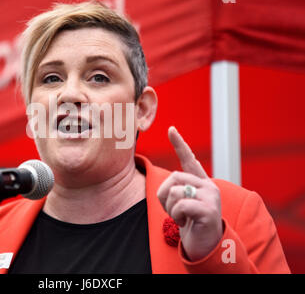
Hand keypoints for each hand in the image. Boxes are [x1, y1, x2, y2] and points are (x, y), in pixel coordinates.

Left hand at [157, 126, 222, 260]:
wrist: (206, 247)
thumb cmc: (192, 224)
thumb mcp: (182, 204)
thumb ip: (178, 190)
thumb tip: (170, 185)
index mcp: (200, 182)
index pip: (189, 159)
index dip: (179, 144)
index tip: (171, 129)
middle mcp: (208, 186)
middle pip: (172, 178)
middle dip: (165, 198)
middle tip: (175, 212)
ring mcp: (210, 197)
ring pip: (174, 192)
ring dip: (171, 209)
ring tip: (182, 218)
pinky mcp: (209, 210)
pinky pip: (181, 205)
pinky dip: (177, 216)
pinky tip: (186, 223)